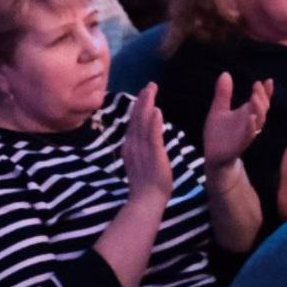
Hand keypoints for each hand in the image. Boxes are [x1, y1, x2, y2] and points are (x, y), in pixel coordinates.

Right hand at [123, 84, 173, 203]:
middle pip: (136, 118)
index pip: (134, 123)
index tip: (144, 94)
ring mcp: (142, 149)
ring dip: (146, 105)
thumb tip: (137, 141)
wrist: (146, 201)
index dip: (138, 107)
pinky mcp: (152, 155)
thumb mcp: (140, 163)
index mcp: (130, 147)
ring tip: (151, 90)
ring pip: (142, 123)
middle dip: (142, 100)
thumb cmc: (146, 185)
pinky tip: (156, 110)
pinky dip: (153, 123)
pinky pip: (153, 136)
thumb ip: (139, 150)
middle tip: (150, 85)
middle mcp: (133, 145)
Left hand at [203, 72, 271, 171]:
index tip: (269, 80)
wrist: (214, 155)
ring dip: (258, 109)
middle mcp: (250, 122)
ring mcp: (247, 133)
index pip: (261, 101)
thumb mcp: (218, 109)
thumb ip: (223, 93)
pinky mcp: (240, 144)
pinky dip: (251, 127)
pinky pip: (249, 135)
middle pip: (263, 108)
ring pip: (259, 121)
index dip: (266, 92)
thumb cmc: (218, 134)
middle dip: (262, 97)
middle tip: (257, 85)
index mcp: (247, 113)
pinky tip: (251, 118)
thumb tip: (225, 73)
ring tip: (254, 98)